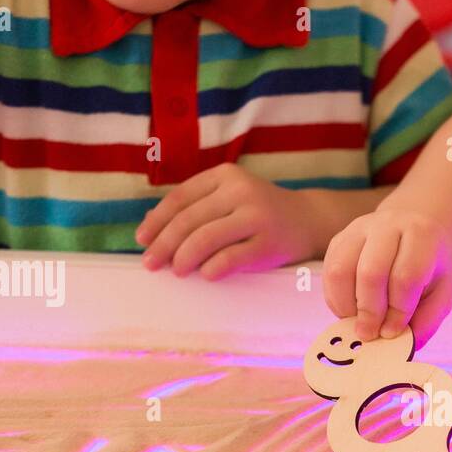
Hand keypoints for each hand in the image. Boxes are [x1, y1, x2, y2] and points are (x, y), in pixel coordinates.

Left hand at [135, 163, 317, 277]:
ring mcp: (256, 217)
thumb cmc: (260, 213)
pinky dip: (213, 268)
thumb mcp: (229, 198)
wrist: (310, 220)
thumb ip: (195, 206)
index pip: (180, 198)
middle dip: (164, 244)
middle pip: (189, 220)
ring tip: (177, 271)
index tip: (141, 240)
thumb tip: (149, 223)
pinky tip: (205, 275)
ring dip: (184, 258)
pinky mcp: (269, 243)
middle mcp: (240, 191)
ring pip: (206, 238)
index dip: (157, 221)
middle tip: (150, 263)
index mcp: (225, 176)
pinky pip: (232, 257)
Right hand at [322, 207, 451, 347]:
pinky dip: (335, 299)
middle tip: (369, 334)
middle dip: (369, 312)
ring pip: (341, 271)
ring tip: (358, 322)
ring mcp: (359, 229)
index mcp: (421, 235)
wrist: (414, 230)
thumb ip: (425, 321)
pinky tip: (350, 310)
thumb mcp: (441, 293)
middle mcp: (388, 225)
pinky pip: (328, 273)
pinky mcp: (339, 240)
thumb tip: (398, 345)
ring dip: (346, 306)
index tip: (392, 332)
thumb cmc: (429, 268)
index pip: (405, 277)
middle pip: (370, 272)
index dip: (397, 311)